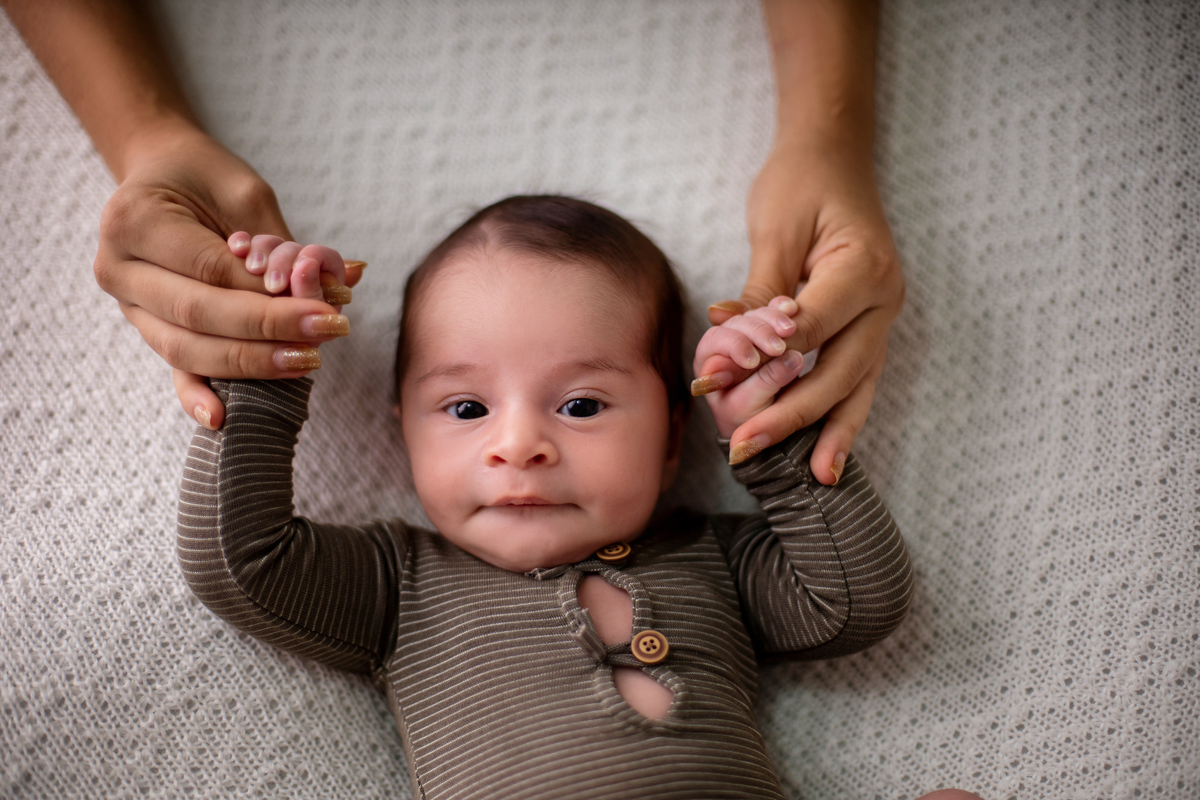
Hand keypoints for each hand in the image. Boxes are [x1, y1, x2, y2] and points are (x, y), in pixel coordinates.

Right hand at [92, 124, 363, 428]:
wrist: (158, 176)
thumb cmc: (204, 178)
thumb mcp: (244, 193)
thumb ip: (283, 243)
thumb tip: (345, 279)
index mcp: (134, 222)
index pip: (210, 270)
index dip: (269, 291)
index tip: (329, 299)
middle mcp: (119, 269)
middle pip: (198, 314)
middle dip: (269, 329)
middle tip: (331, 330)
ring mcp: (129, 306)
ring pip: (187, 348)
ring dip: (251, 362)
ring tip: (309, 359)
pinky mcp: (147, 329)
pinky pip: (172, 367)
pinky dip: (196, 395)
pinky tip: (222, 419)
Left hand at [708, 141, 903, 483]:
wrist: (833, 157)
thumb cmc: (801, 184)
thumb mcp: (775, 229)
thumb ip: (759, 295)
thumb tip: (728, 348)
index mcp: (863, 270)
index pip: (810, 329)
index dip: (760, 361)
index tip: (712, 384)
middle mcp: (884, 300)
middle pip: (839, 370)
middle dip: (792, 414)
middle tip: (746, 449)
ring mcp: (883, 317)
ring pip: (859, 385)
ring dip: (832, 433)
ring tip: (816, 478)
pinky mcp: (869, 327)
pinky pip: (856, 379)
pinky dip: (841, 417)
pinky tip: (828, 456)